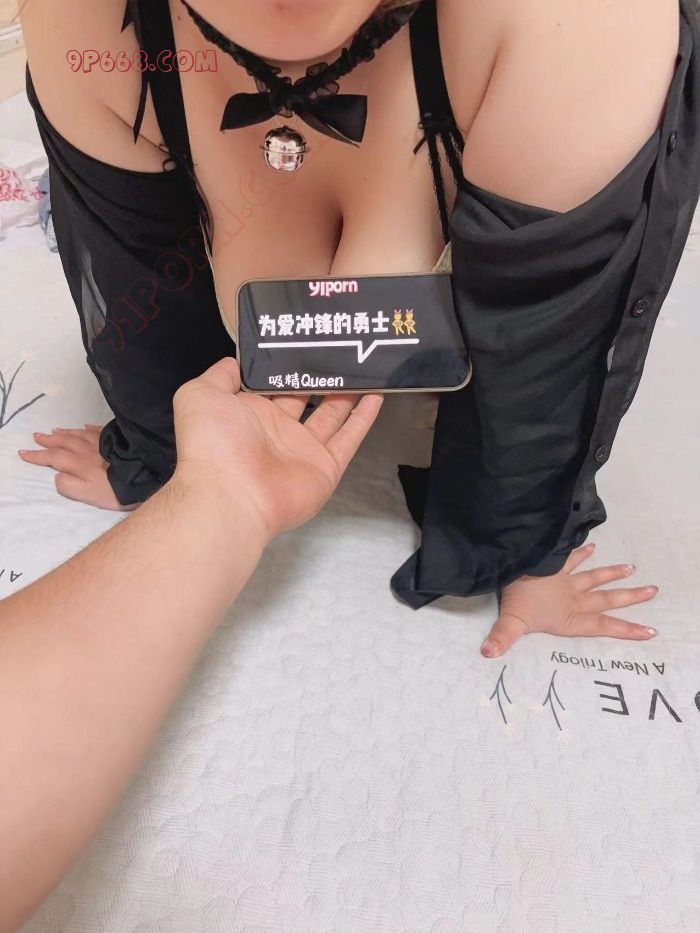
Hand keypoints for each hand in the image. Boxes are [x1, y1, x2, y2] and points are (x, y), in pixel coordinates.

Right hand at [18, 425, 133, 510]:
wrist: (147, 475)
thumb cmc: (118, 490)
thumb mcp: (90, 496)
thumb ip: (70, 486)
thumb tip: (57, 475)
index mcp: (79, 464)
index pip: (53, 458)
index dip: (38, 456)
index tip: (24, 453)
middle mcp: (88, 450)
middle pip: (64, 442)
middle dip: (48, 440)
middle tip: (36, 436)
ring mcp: (103, 442)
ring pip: (79, 434)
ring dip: (65, 432)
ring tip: (54, 430)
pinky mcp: (117, 439)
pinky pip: (98, 430)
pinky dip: (88, 428)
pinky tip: (85, 426)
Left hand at [171, 358, 382, 539]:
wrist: (229, 492)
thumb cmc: (212, 441)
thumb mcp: (200, 394)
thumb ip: (221, 374)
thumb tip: (238, 360)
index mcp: (249, 413)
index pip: (273, 384)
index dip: (287, 363)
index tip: (304, 338)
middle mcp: (277, 430)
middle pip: (306, 397)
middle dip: (320, 375)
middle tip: (340, 347)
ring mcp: (303, 450)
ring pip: (331, 415)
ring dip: (346, 393)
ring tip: (363, 365)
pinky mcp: (325, 468)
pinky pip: (348, 440)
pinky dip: (363, 419)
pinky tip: (377, 395)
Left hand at [481, 543, 658, 657]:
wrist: (516, 563)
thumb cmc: (516, 596)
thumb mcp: (511, 622)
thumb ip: (502, 639)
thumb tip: (488, 654)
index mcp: (568, 617)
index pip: (602, 626)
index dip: (626, 630)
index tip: (649, 631)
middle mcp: (572, 598)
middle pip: (606, 599)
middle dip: (630, 597)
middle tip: (653, 591)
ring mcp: (566, 579)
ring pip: (594, 576)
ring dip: (612, 573)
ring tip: (631, 568)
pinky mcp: (556, 564)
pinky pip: (572, 557)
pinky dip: (581, 552)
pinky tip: (592, 545)